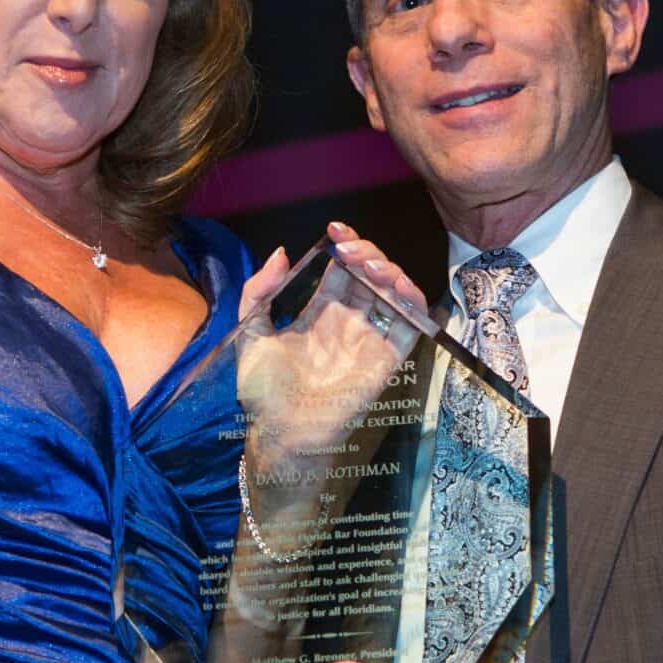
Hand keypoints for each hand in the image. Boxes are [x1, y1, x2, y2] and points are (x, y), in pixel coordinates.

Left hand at [236, 223, 431, 468]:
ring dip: (389, 270)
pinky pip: (410, 324)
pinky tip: (396, 286)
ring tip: (370, 266)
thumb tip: (282, 252)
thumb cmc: (263, 391)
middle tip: (349, 250)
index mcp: (320, 312)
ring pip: (393, 292)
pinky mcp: (388, 358)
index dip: (344, 244)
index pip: (342, 268)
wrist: (281, 432)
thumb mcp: (250, 332)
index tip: (334, 230)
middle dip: (367, 252)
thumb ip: (259, 292)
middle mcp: (350, 321)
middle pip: (371, 273)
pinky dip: (412, 300)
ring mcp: (370, 338)